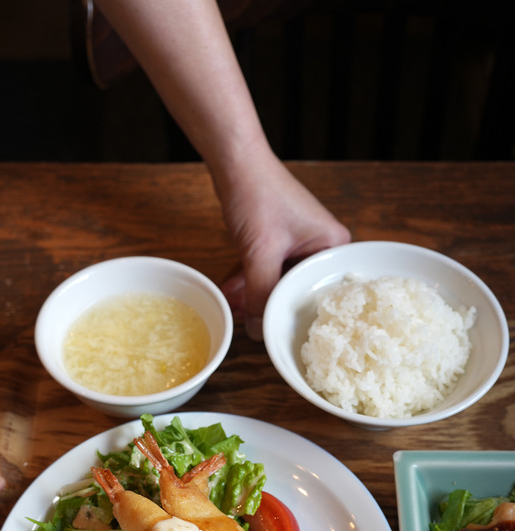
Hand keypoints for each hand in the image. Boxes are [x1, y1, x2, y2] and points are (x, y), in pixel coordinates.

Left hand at [217, 154, 350, 338]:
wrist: (234, 161)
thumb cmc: (256, 194)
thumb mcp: (260, 254)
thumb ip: (261, 295)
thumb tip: (259, 332)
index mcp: (334, 247)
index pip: (322, 295)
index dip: (298, 316)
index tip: (278, 333)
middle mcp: (323, 247)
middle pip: (299, 291)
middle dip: (270, 306)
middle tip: (250, 324)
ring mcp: (301, 245)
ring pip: (279, 283)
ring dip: (255, 295)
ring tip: (235, 309)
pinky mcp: (280, 243)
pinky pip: (268, 271)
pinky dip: (250, 281)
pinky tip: (231, 294)